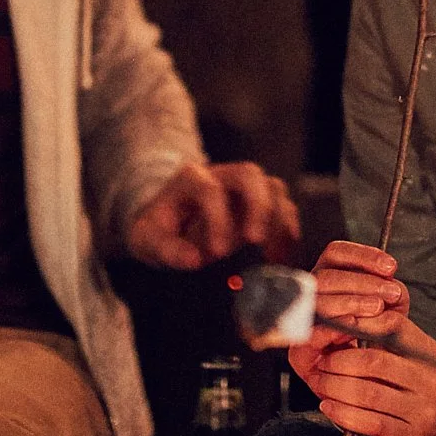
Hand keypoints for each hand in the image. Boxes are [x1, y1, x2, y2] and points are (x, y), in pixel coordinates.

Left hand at [125, 160, 300, 269]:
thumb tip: (193, 260)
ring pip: (273, 187)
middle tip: (256, 241)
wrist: (168, 223)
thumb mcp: (148, 240)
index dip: (216, 219)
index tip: (217, 252)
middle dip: (258, 207)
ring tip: (273, 254)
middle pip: (250, 175)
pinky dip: (288, 232)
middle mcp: (222, 175)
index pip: (209, 190)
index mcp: (191, 179)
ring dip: (278, 220)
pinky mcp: (260, 203)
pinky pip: (284, 208)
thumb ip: (167, 249)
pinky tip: (282, 258)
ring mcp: (245, 187)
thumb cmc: (159, 229)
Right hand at [282, 238, 411, 385]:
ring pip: (318, 300)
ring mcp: (301, 324)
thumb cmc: (376, 345)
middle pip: (327, 275)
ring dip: (351, 300)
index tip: (390, 266)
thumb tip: (394, 285)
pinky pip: (311, 332)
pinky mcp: (299, 352)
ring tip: (377, 307)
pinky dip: (333, 325)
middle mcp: (312, 298)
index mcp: (330, 280)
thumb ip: (393, 295)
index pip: (336, 253)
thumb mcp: (391, 312)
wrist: (367, 386)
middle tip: (389, 292)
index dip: (362, 255)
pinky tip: (354, 324)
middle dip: (362, 281)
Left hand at [299, 283, 435, 435]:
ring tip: (321, 383)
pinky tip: (330, 407)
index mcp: (433, 354)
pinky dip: (344, 414)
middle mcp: (431, 379)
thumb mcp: (434, 364)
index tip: (334, 329)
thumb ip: (401, 348)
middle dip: (337, 360)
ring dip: (334, 387)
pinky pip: (371, 423)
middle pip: (372, 359)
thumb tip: (356, 327)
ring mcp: (423, 410)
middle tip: (320, 360)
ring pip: (367, 392)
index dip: (358, 323)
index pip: (393, 326)